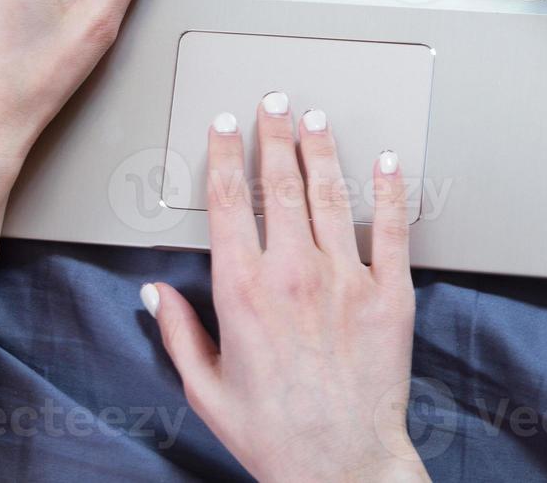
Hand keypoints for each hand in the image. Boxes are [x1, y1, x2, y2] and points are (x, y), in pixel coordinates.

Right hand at [142, 94, 427, 481]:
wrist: (342, 466)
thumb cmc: (274, 434)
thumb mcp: (205, 389)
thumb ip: (179, 334)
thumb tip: (155, 294)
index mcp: (242, 292)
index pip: (229, 202)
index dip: (225, 155)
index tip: (225, 126)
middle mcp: (292, 274)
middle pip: (280, 184)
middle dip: (274, 135)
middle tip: (274, 101)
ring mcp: (345, 280)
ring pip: (330, 196)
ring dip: (321, 150)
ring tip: (315, 118)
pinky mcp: (390, 295)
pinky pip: (391, 229)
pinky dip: (388, 191)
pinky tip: (385, 161)